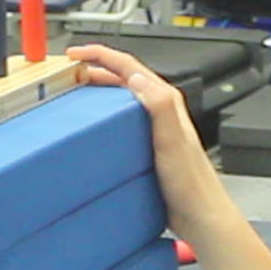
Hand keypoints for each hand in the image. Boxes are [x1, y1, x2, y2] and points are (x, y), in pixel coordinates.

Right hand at [67, 43, 237, 241]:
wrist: (200, 215)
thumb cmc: (191, 184)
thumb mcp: (173, 140)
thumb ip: (159, 105)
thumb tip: (136, 78)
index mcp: (166, 101)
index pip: (129, 66)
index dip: (101, 55)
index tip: (77, 54)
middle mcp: (161, 111)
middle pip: (123, 78)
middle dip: (95, 68)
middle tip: (70, 71)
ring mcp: (153, 128)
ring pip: (121, 98)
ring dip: (98, 90)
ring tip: (76, 93)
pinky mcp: (147, 146)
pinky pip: (121, 122)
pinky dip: (104, 116)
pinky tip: (93, 129)